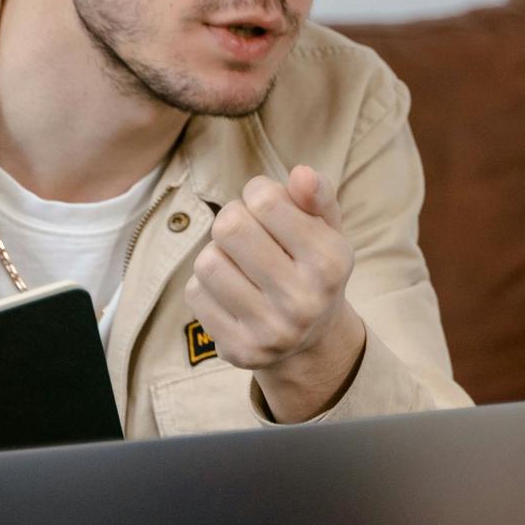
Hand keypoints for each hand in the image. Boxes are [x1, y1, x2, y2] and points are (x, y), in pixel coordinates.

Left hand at [186, 165, 368, 422]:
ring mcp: (271, 331)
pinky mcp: (240, 350)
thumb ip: (318, 194)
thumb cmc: (311, 268)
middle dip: (232, 220)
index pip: (264, 199)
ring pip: (207, 262)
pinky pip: (195, 294)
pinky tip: (230, 293)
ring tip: (239, 265)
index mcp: (329, 263)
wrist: (311, 342)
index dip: (258, 192)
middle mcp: (304, 302)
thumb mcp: (326, 229)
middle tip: (247, 234)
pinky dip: (206, 286)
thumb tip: (301, 174)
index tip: (268, 207)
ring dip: (217, 255)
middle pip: (229, 227)